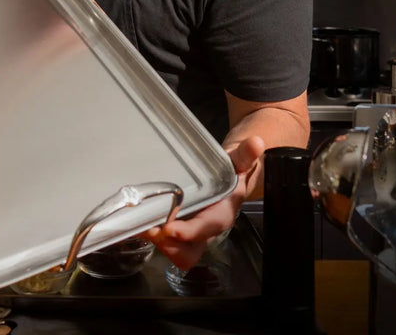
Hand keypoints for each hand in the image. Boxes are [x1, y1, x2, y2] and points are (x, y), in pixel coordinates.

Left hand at [145, 136, 264, 269]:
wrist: (231, 178)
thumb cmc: (232, 171)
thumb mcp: (239, 161)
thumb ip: (245, 154)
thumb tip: (256, 142)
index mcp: (221, 214)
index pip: (206, 228)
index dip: (188, 232)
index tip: (169, 228)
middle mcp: (206, 229)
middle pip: (189, 252)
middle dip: (168, 245)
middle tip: (148, 227)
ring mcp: (193, 234)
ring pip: (176, 253)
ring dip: (158, 243)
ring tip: (140, 224)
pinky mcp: (181, 232)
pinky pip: (168, 245)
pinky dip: (153, 237)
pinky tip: (139, 222)